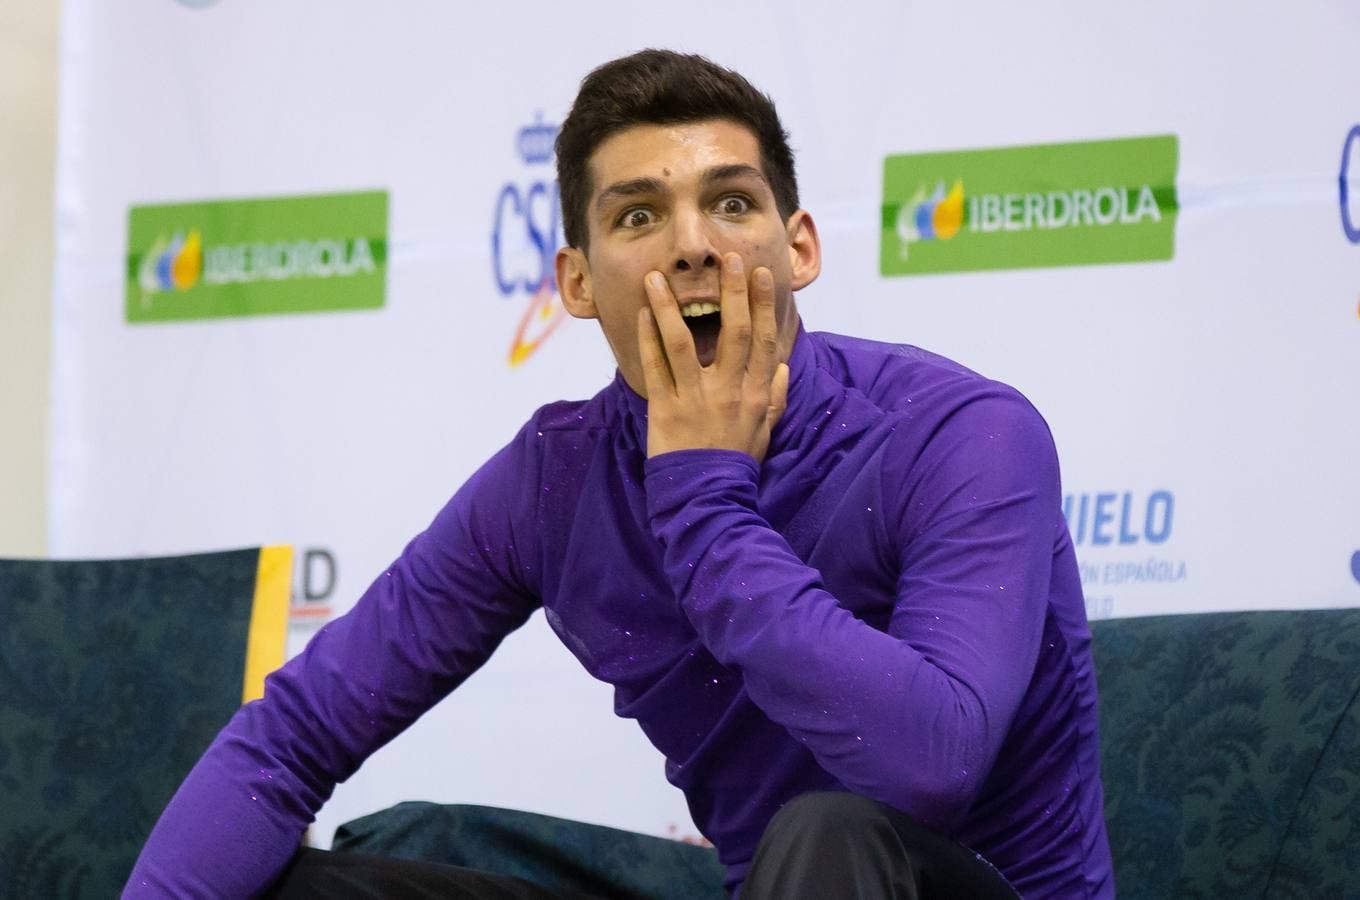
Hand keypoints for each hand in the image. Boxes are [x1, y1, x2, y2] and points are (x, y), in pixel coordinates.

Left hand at [637, 252, 789, 460]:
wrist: (707, 497)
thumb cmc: (736, 462)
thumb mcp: (765, 431)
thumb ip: (775, 397)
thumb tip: (784, 366)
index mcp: (756, 394)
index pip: (766, 340)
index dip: (763, 304)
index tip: (760, 273)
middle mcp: (729, 391)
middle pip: (735, 332)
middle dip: (732, 292)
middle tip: (727, 259)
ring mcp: (696, 399)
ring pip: (683, 343)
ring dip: (669, 307)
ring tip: (658, 278)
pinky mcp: (666, 409)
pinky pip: (655, 366)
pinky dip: (648, 337)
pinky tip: (642, 314)